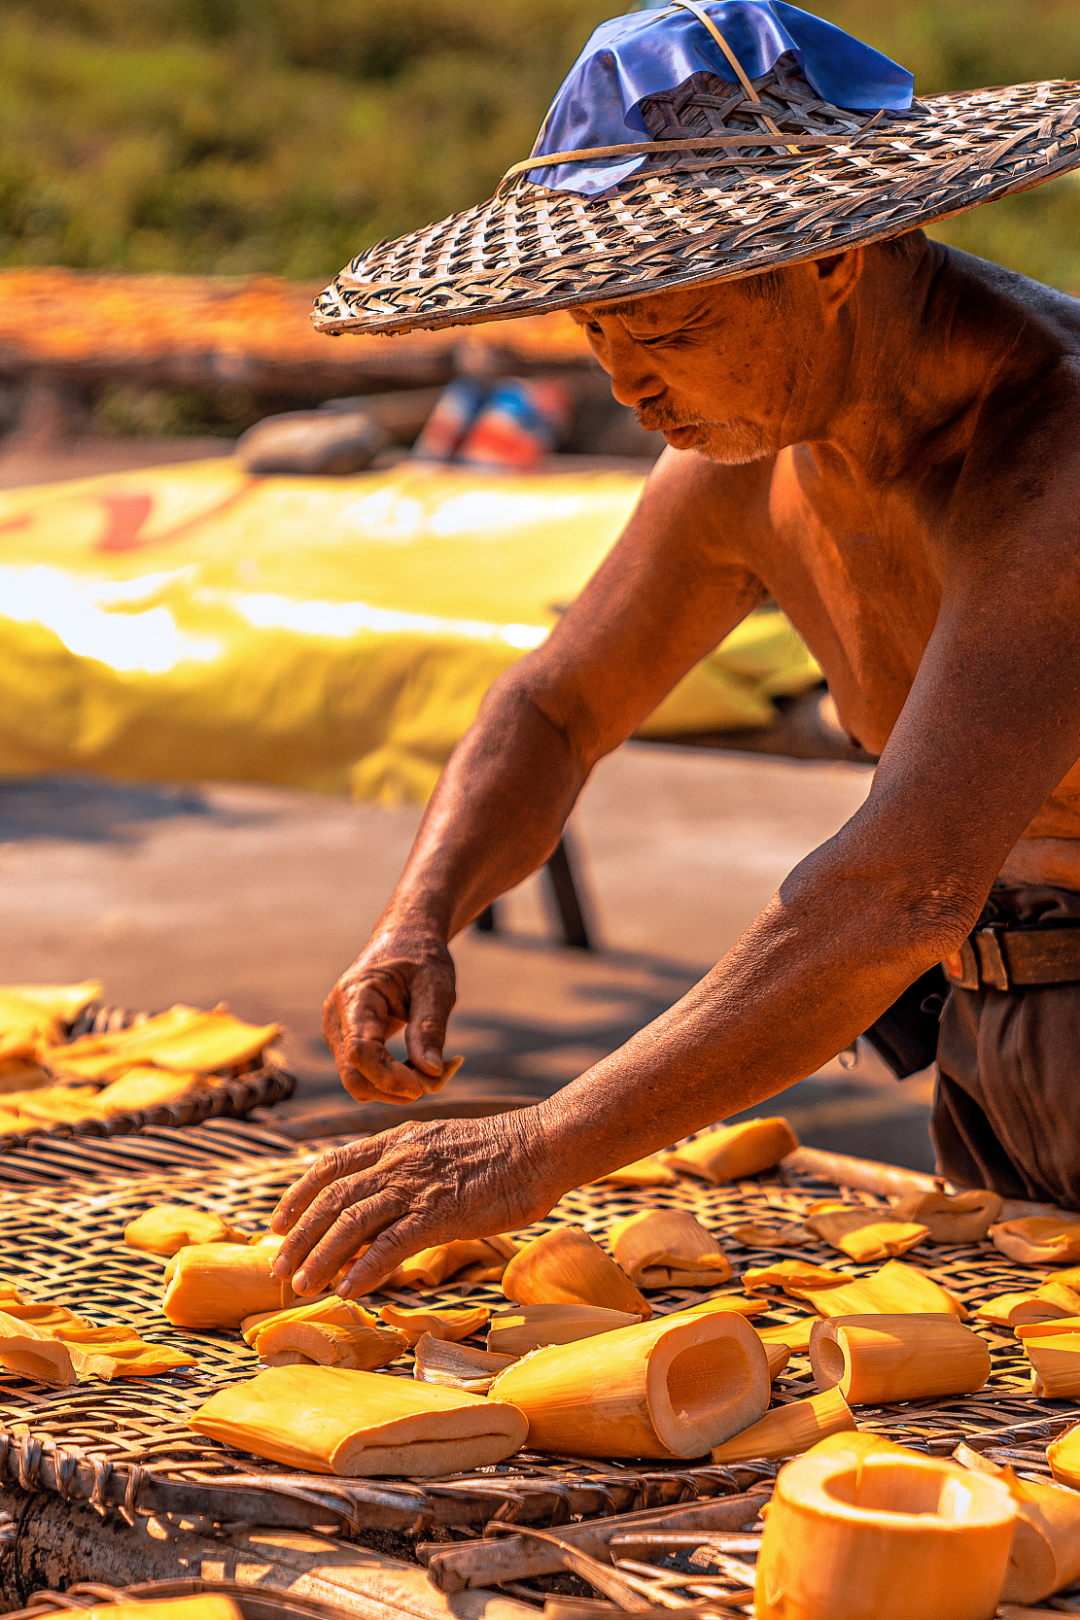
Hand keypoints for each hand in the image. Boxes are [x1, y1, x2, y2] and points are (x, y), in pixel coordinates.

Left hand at [270, 1110, 558, 1296]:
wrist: (541, 1145)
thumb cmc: (499, 1152)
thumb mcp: (439, 1145)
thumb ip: (406, 1166)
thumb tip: (380, 1198)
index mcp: (395, 1140)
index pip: (330, 1165)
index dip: (298, 1194)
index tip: (278, 1222)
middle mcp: (397, 1159)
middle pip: (332, 1199)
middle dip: (299, 1236)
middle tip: (278, 1268)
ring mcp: (417, 1185)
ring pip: (352, 1223)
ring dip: (322, 1257)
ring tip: (303, 1287)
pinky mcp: (441, 1212)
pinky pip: (392, 1244)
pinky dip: (365, 1268)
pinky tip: (350, 1290)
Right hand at [322, 929, 455, 1103]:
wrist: (402, 941)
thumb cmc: (420, 958)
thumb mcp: (436, 986)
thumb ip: (430, 1028)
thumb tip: (431, 1073)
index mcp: (356, 995)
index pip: (360, 1049)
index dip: (387, 1076)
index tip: (422, 1087)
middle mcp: (336, 1017)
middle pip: (353, 1074)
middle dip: (394, 1089)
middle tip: (438, 1081)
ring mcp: (337, 1033)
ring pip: (358, 1081)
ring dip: (395, 1088)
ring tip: (435, 1069)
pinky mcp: (346, 1044)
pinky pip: (364, 1075)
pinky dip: (392, 1081)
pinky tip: (420, 1067)